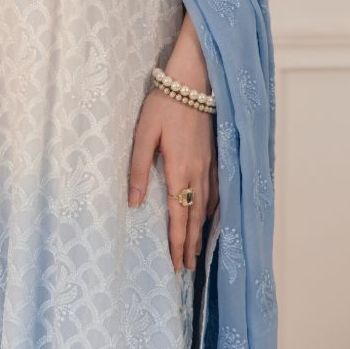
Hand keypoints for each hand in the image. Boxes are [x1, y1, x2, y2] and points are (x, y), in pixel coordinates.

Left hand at [127, 85, 218, 271]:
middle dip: (191, 244)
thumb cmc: (164, 104)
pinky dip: (212, 209)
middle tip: (188, 268)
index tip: (176, 265)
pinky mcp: (215, 154)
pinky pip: (216, 190)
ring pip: (207, 205)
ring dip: (202, 230)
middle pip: (195, 216)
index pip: (178, 216)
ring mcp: (210, 163)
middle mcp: (198, 172)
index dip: (177, 242)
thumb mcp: (144, 134)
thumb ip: (138, 169)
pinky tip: (210, 214)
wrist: (192, 81)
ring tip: (198, 250)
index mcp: (178, 170)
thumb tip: (133, 203)